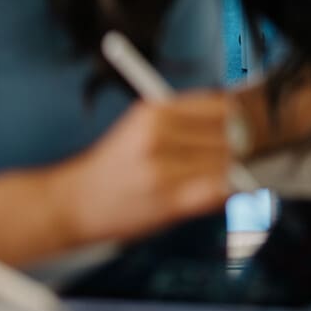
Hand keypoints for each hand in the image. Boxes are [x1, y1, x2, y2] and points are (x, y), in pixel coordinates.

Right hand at [52, 95, 233, 247]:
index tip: (238, 132)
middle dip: (233, 150)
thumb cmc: (112, 169)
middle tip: (226, 163)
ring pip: (225, 165)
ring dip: (226, 175)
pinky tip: (210, 196)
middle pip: (228, 135)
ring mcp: (162, 168)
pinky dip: (222, 194)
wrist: (72, 204)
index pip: (219, 106)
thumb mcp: (140, 129)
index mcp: (153, 111)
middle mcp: (158, 135)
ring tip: (204, 183)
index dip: (235, 120)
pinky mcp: (166, 200)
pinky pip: (216, 192)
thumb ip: (184, 123)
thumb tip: (236, 123)